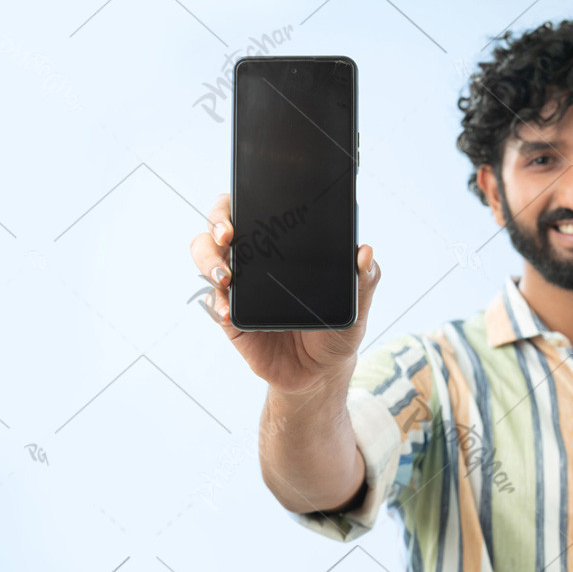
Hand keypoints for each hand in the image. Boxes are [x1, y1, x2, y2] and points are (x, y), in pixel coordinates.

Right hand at [189, 194, 380, 395]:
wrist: (320, 372)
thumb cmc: (336, 328)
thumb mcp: (356, 303)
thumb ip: (363, 278)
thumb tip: (365, 252)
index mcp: (285, 246)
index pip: (257, 209)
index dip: (244, 199)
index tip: (248, 205)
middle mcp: (256, 259)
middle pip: (220, 225)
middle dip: (216, 222)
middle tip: (229, 236)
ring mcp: (239, 287)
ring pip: (207, 258)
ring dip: (208, 261)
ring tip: (225, 278)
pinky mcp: (230, 317)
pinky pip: (213, 302)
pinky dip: (216, 304)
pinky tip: (229, 313)